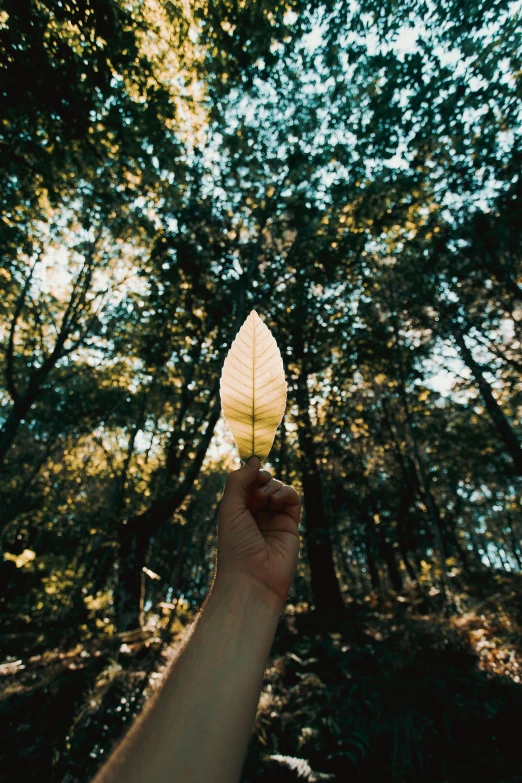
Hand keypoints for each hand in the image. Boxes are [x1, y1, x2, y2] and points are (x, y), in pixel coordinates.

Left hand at [215, 457, 300, 606]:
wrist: (253, 579)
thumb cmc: (235, 545)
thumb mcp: (229, 508)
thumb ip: (239, 480)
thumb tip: (254, 460)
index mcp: (237, 510)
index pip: (246, 482)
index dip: (249, 473)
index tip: (251, 469)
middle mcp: (255, 514)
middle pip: (263, 482)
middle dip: (261, 478)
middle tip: (257, 488)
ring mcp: (274, 519)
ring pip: (278, 488)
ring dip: (273, 486)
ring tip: (265, 498)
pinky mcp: (291, 526)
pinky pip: (293, 499)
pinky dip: (287, 492)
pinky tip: (277, 500)